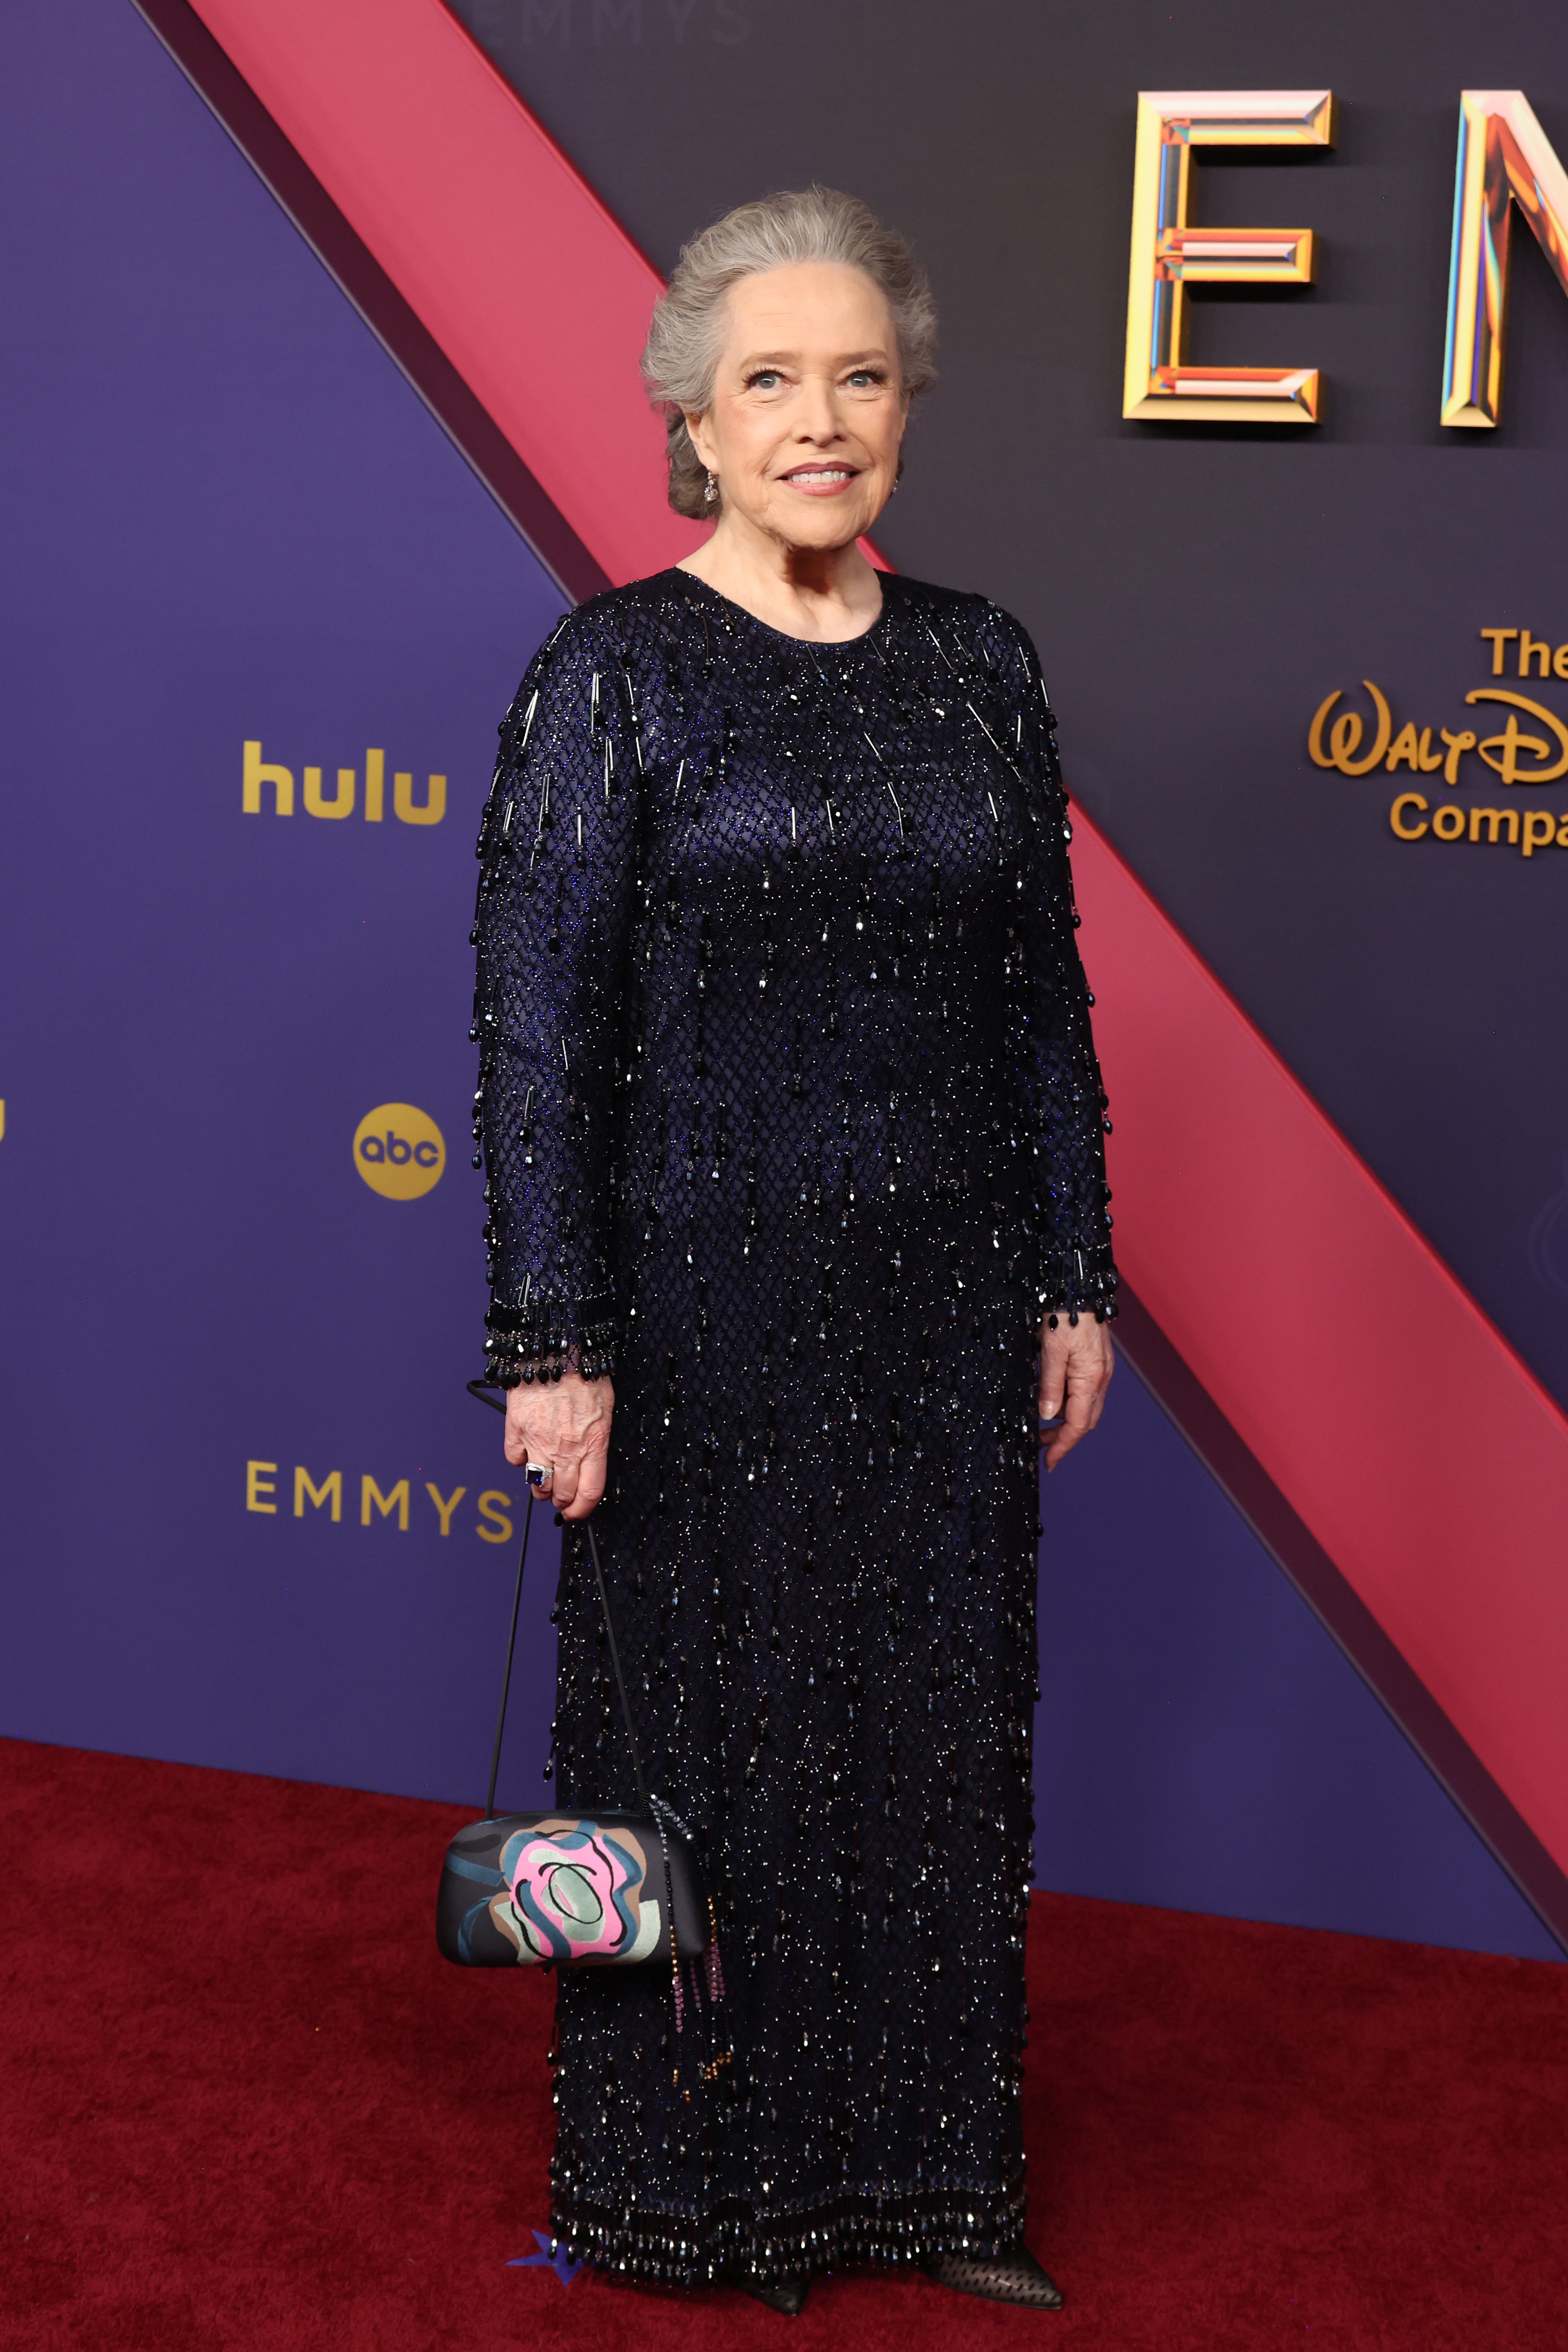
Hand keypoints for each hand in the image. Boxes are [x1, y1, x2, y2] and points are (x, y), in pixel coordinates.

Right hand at [503, 1370, 613, 1519]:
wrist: (556, 1351)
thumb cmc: (584, 1375)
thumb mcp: (605, 1410)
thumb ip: (597, 1440)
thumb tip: (591, 1462)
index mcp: (593, 1443)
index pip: (589, 1492)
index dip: (582, 1510)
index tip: (577, 1513)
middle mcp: (565, 1448)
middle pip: (562, 1494)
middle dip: (562, 1502)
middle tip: (561, 1499)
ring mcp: (538, 1441)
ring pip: (537, 1483)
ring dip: (541, 1487)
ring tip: (545, 1478)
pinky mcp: (516, 1430)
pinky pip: (514, 1459)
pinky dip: (520, 1459)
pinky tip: (527, 1449)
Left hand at [1038, 1314, 1113, 1472]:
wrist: (1080, 1288)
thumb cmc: (1065, 1315)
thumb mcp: (1051, 1352)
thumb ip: (1050, 1385)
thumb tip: (1047, 1415)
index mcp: (1091, 1380)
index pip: (1078, 1426)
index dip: (1063, 1446)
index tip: (1049, 1462)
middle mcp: (1101, 1379)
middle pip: (1085, 1420)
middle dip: (1063, 1437)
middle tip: (1040, 1444)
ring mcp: (1101, 1371)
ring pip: (1084, 1406)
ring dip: (1065, 1417)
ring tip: (1039, 1418)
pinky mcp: (1097, 1362)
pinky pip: (1084, 1390)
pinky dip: (1068, 1400)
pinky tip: (1051, 1395)